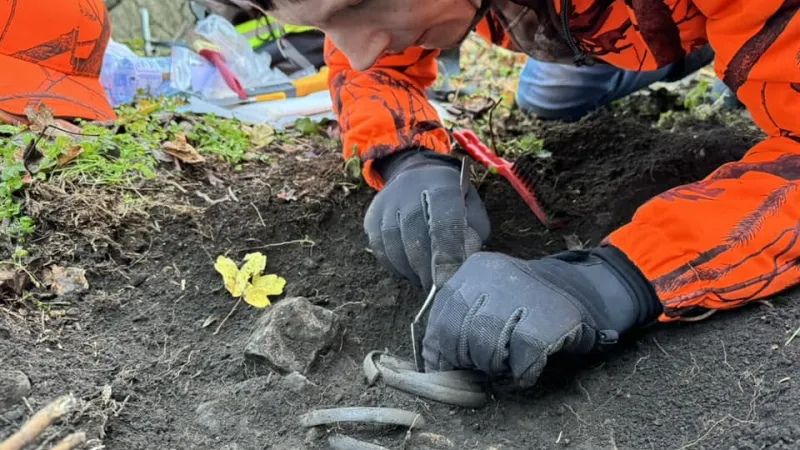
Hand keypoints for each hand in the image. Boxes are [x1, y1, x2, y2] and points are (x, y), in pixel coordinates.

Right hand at [364, 149, 489, 290]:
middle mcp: (408, 188)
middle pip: (415, 235)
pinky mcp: (371, 217)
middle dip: (428, 268)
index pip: (443, 221)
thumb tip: (462, 263)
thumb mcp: (471, 208)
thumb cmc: (452, 199)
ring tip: (425, 281)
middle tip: (438, 287)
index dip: (448, 254)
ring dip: (411, 270)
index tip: (450, 280)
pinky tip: (410, 272)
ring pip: (394, 244)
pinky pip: (380, 249)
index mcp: (440, 183)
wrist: (418, 175)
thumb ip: (472, 232)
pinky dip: (396, 267)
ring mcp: (385, 203)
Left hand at [422, 246, 661, 386]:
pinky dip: (521, 376)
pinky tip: (527, 370)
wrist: (583, 292)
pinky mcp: (549, 321)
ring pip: (486, 351)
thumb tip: (433, 363)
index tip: (446, 366)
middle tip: (485, 366)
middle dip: (468, 361)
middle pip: (458, 336)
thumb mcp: (487, 298)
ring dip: (495, 370)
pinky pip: (520, 364)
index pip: (440, 318)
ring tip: (507, 366)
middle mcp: (496, 277)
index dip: (439, 350)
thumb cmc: (525, 305)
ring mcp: (524, 296)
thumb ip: (458, 320)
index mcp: (474, 270)